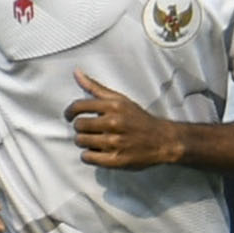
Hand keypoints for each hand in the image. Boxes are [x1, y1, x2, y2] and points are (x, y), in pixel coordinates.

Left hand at [66, 69, 187, 171]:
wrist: (164, 140)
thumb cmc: (140, 120)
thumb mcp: (120, 100)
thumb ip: (96, 88)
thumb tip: (77, 72)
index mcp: (113, 107)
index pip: (78, 107)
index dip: (69, 112)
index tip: (70, 116)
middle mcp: (113, 123)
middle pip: (79, 126)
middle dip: (81, 128)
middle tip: (89, 130)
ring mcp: (115, 142)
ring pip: (81, 141)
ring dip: (85, 141)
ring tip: (95, 140)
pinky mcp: (116, 160)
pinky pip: (88, 157)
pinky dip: (89, 155)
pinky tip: (97, 152)